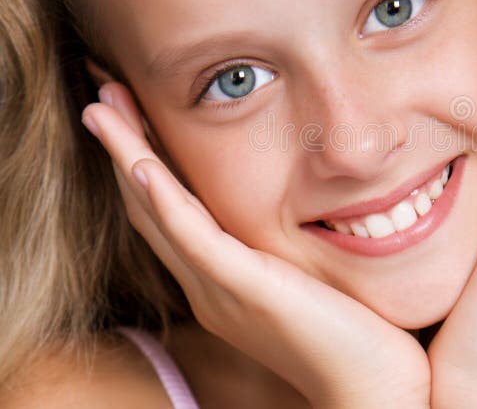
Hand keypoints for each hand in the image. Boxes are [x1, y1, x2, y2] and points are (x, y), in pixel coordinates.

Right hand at [81, 86, 429, 408]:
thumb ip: (289, 250)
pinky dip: (164, 199)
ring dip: (127, 157)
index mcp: (222, 283)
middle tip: (104, 97)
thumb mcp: (309, 280)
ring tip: (103, 107)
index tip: (136, 116)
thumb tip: (304, 211)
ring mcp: (221, 290)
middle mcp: (209, 286)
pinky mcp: (245, 290)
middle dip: (125, 148)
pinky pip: (193, 239)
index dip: (146, 163)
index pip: (172, 213)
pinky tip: (141, 163)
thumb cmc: (354, 336)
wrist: (373, 389)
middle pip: (150, 207)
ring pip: (158, 214)